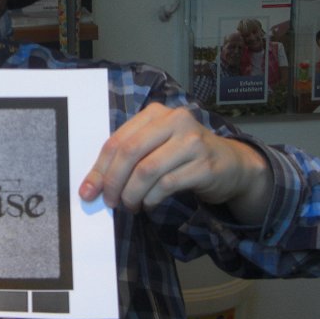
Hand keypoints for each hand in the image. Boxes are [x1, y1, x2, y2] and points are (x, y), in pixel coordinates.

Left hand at [79, 103, 271, 224]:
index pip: (118, 140)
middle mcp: (175, 120)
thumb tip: (93, 185)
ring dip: (132, 194)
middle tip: (109, 202)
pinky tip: (148, 204)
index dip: (99, 168)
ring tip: (129, 205)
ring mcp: (192, 141)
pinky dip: (151, 199)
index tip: (87, 191)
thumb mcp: (156, 146)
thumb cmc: (183, 155)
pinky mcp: (205, 164)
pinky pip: (167, 185)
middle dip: (113, 182)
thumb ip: (128, 157)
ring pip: (147, 171)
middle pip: (131, 153)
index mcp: (155, 113)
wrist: (231, 164)